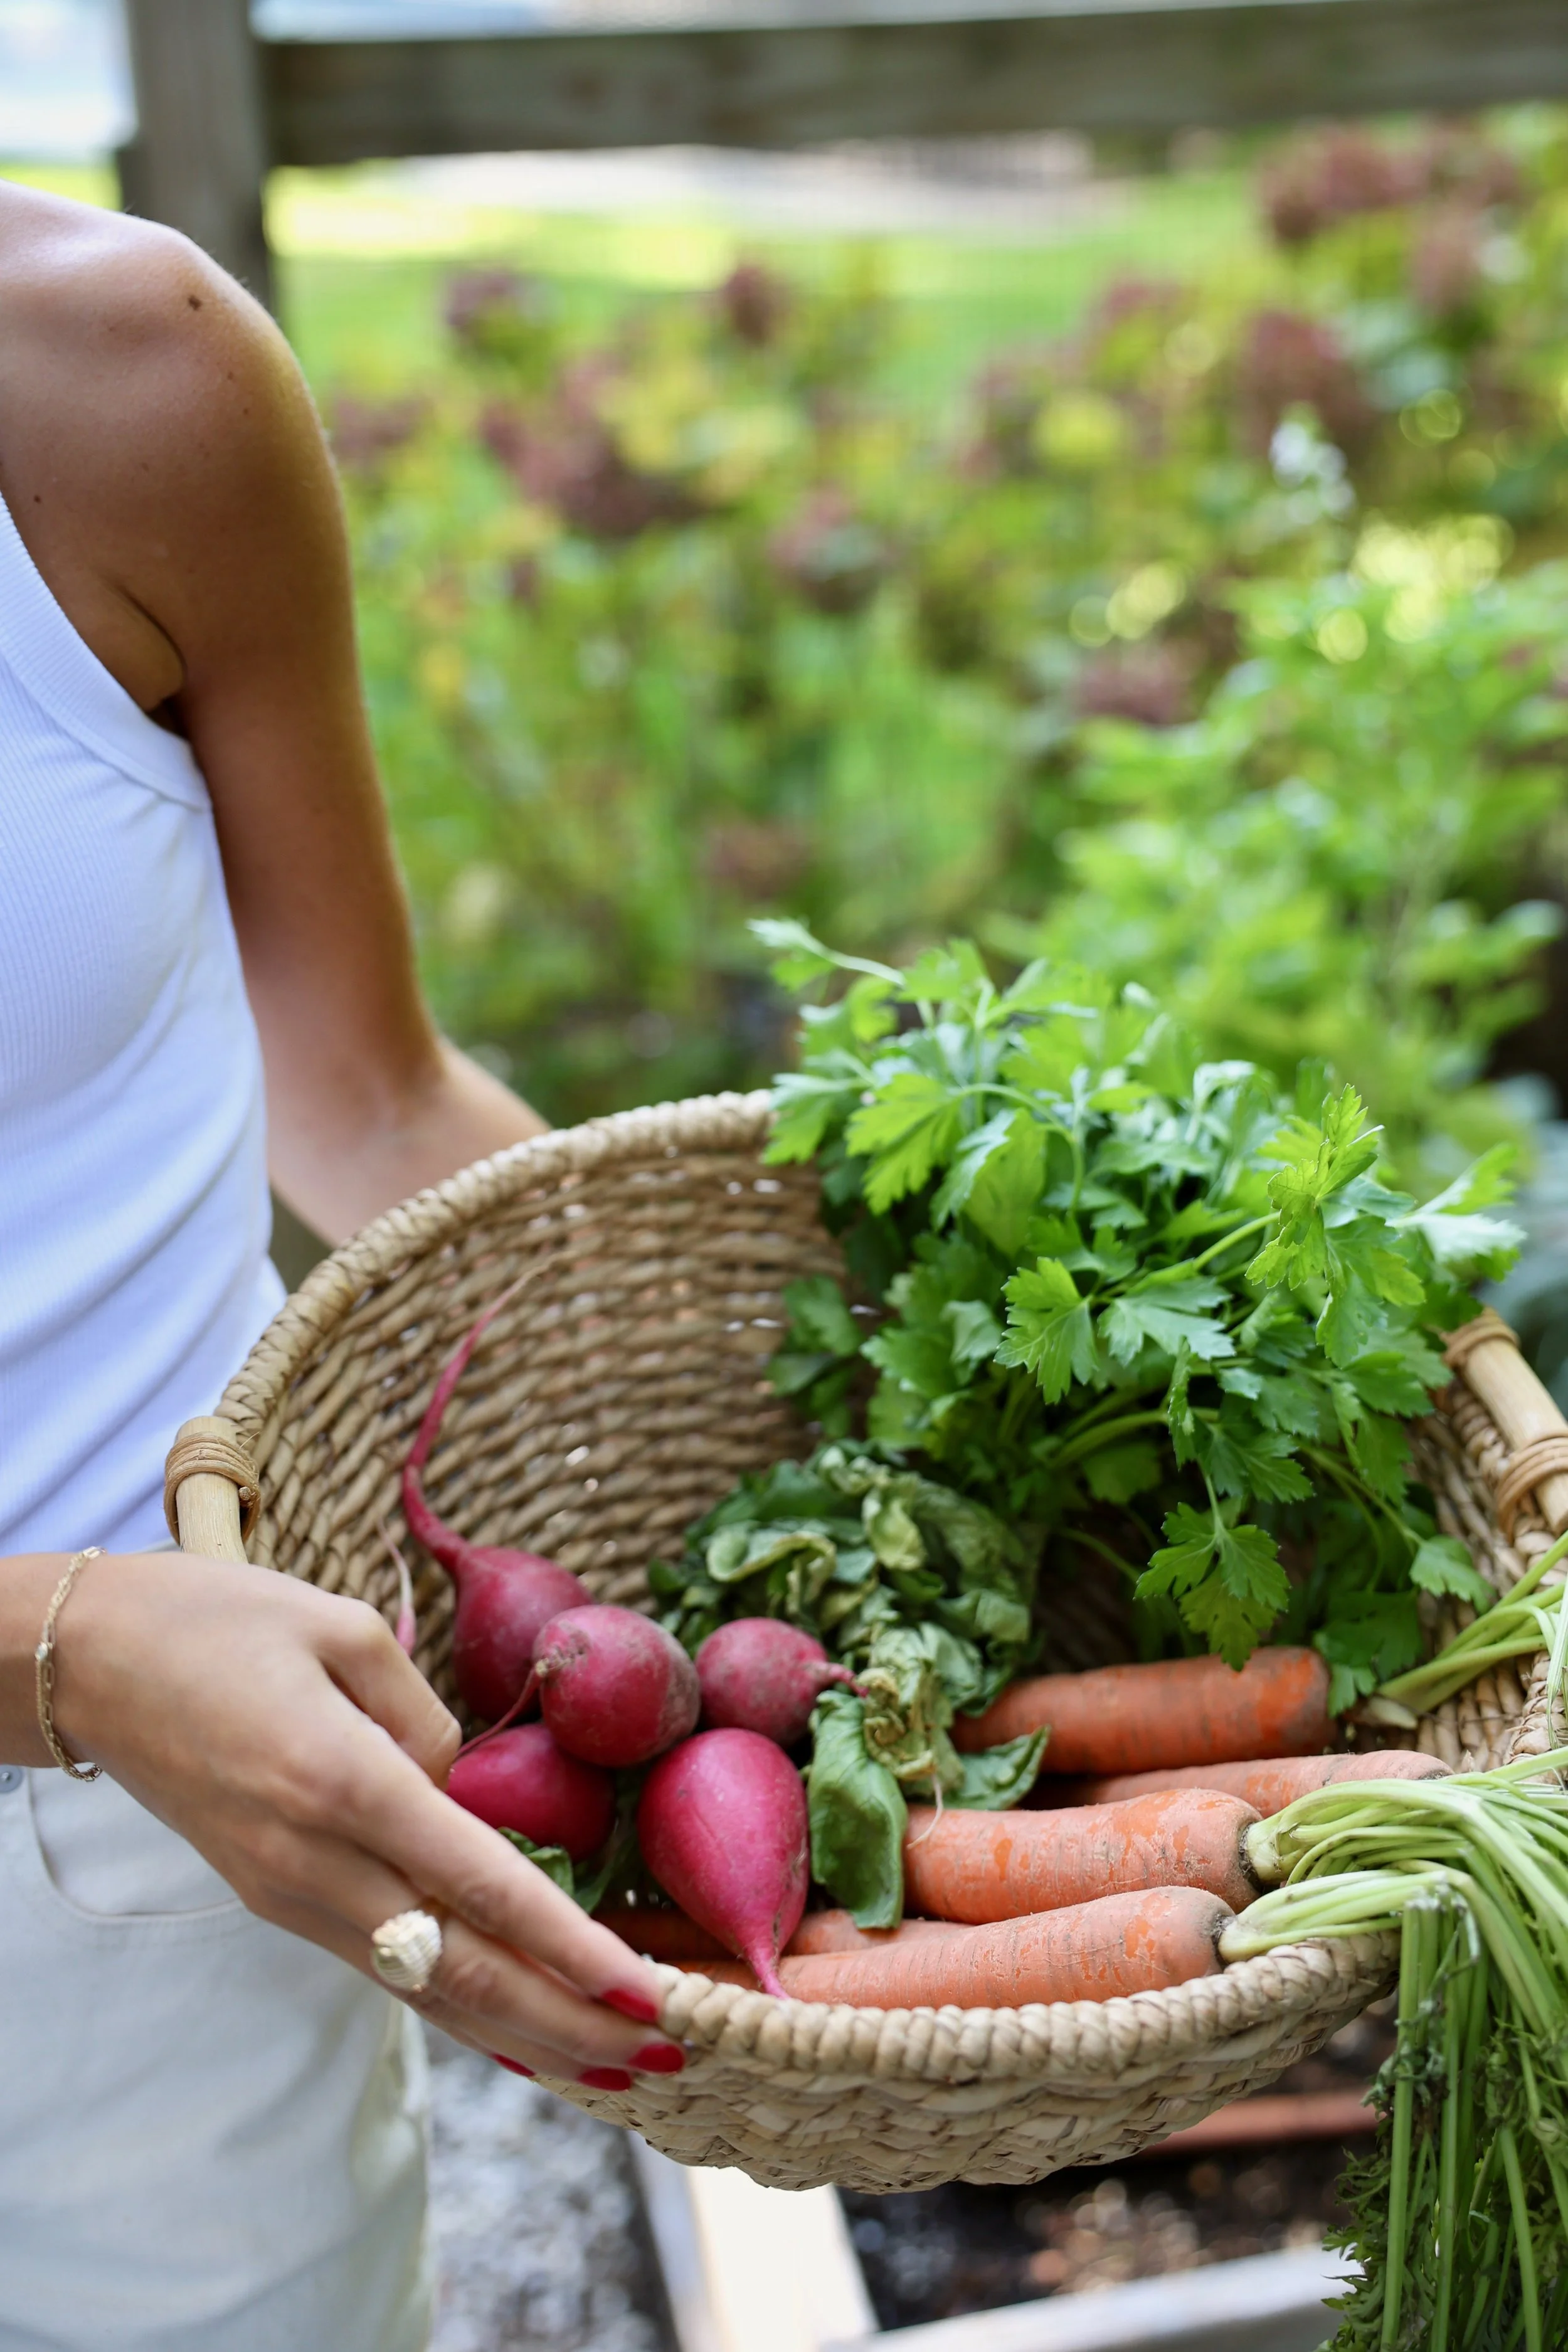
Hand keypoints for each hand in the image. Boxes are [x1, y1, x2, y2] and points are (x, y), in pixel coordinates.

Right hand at [48, 1551, 678, 2082]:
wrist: (96, 1663)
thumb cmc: (223, 1620)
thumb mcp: (340, 1629)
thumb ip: (422, 1717)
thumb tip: (467, 1792)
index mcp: (342, 1779)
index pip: (482, 1885)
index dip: (569, 1948)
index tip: (645, 1992)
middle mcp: (317, 1859)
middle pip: (462, 1969)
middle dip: (570, 2022)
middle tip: (668, 2055)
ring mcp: (290, 1893)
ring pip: (425, 1989)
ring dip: (525, 2034)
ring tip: (616, 2065)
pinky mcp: (276, 1900)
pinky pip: (387, 1966)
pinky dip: (461, 2008)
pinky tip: (518, 2027)